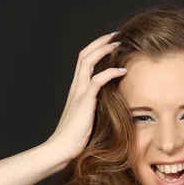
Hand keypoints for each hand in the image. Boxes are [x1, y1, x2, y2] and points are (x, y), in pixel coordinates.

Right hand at [46, 33, 126, 159]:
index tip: (111, 42)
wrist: (61, 149)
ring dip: (104, 50)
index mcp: (76, 90)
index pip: (84, 61)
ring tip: (119, 44)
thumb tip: (112, 104)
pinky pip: (97, 81)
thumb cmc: (75, 138)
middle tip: (117, 35)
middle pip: (84, 55)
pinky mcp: (84, 102)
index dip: (96, 49)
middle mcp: (75, 87)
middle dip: (100, 42)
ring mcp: (78, 93)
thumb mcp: (88, 117)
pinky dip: (110, 72)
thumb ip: (96, 106)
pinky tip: (122, 70)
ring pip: (88, 62)